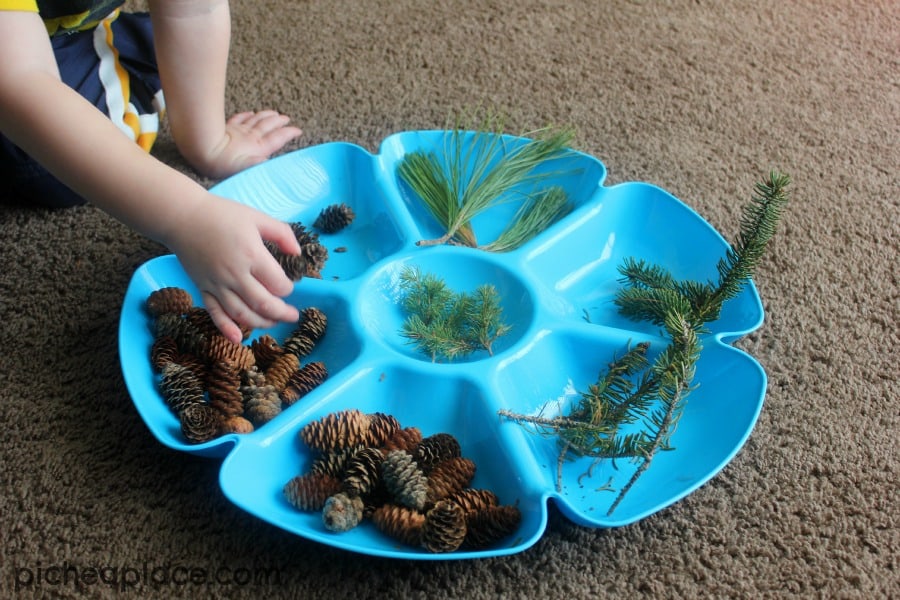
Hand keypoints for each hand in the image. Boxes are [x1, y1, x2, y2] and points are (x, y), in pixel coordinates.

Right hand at [164, 194, 301, 342]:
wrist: (182, 217)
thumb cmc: (221, 215)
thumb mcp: (257, 218)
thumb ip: (282, 234)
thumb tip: (298, 253)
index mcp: (251, 255)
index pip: (277, 283)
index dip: (288, 289)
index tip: (289, 286)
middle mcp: (234, 274)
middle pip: (263, 304)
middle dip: (282, 313)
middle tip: (293, 315)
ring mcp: (217, 284)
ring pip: (241, 313)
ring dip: (260, 323)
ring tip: (273, 323)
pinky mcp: (203, 288)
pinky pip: (214, 313)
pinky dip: (226, 328)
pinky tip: (238, 339)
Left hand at [192, 110, 302, 178]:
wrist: (204, 151)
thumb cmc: (225, 164)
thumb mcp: (248, 169)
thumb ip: (262, 164)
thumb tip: (273, 160)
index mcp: (259, 147)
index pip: (278, 138)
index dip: (289, 133)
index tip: (297, 130)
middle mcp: (251, 137)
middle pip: (269, 125)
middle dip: (279, 121)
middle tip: (287, 118)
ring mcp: (239, 130)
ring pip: (257, 119)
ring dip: (267, 115)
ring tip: (274, 112)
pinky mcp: (227, 128)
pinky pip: (240, 118)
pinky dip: (247, 115)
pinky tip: (250, 112)